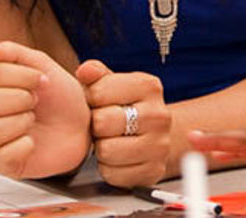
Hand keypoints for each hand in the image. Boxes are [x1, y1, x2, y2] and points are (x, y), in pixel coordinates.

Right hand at [0, 40, 90, 178]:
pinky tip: (32, 141)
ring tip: (32, 120)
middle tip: (36, 101)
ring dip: (21, 121)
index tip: (40, 79)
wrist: (81, 126)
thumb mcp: (41, 65)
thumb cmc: (59, 96)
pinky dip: (24, 146)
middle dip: (20, 98)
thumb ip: (12, 53)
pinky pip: (1, 156)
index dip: (19, 75)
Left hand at [75, 59, 172, 186]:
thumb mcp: (113, 84)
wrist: (154, 133)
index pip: (99, 92)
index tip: (99, 102)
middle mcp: (159, 114)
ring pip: (107, 151)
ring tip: (111, 140)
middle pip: (103, 122)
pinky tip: (117, 157)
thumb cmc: (127, 106)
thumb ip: (96, 74)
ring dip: (102, 148)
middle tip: (103, 125)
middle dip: (96, 125)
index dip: (91, 99)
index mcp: (149, 86)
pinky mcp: (154, 170)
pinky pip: (113, 174)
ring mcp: (160, 144)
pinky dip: (109, 168)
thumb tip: (85, 70)